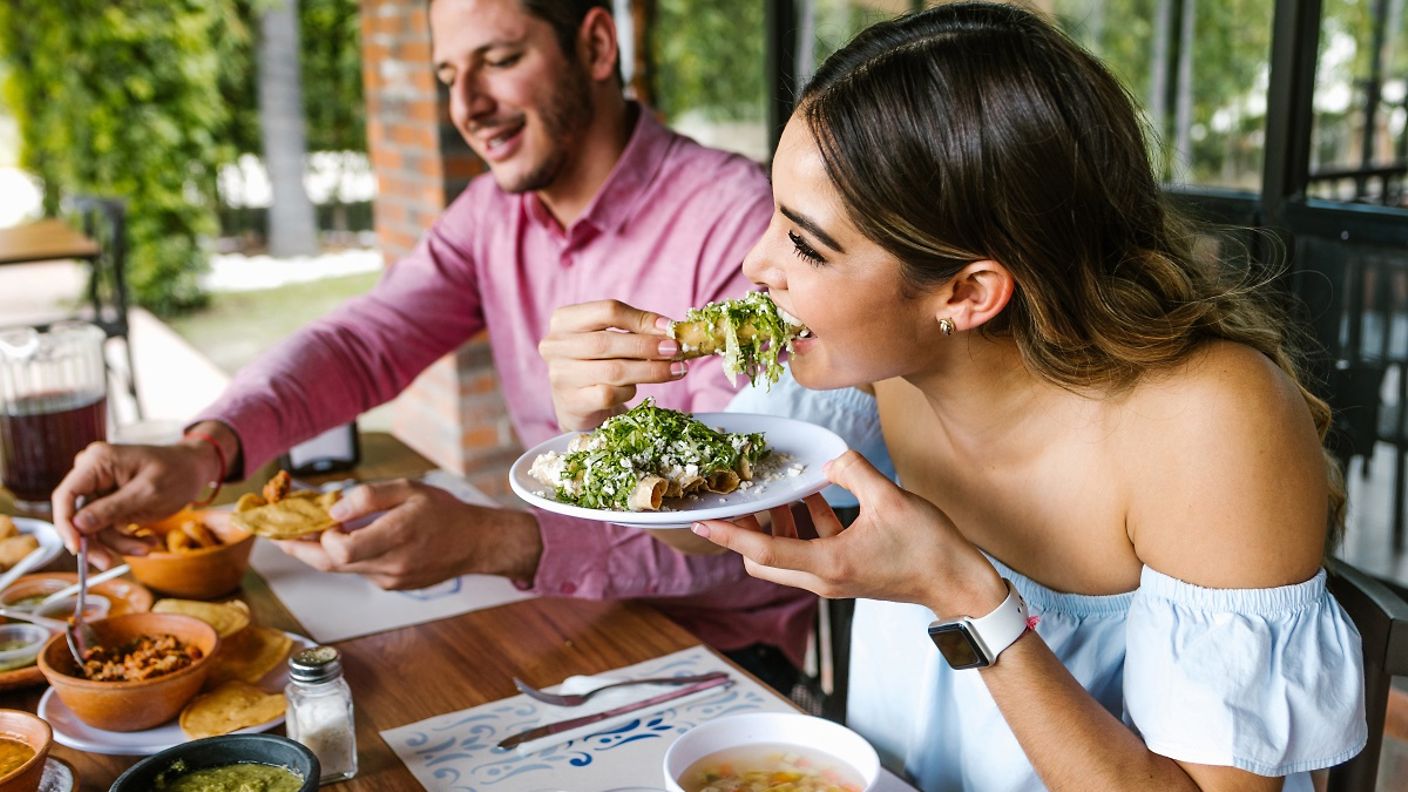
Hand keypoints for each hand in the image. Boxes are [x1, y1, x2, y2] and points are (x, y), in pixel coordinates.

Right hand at [50, 439, 222, 568]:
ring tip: (148, 547)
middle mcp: (92, 474)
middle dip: (95, 541)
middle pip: (77, 516)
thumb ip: (112, 508)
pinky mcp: (109, 504)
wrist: (194, 470)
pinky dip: (126, 539)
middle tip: (108, 563)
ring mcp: (100, 490)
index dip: (65, 524)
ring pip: (94, 528)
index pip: (65, 496)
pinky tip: (148, 541)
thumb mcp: (148, 492)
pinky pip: (107, 529)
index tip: (76, 549)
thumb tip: (78, 524)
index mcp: (97, 462)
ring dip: (118, 543)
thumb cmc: (177, 472)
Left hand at [272, 479, 543, 589]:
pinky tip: (348, 538)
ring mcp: (390, 580)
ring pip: (343, 568)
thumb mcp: (409, 489)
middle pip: (330, 564)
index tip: (315, 517)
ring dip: (323, 550)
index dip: (319, 535)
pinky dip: (347, 555)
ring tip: (308, 530)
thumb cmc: (444, 512)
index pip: (339, 549)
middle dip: (300, 548)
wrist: (475, 543)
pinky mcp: (392, 585)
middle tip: (278, 534)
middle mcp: (390, 565)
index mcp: (395, 536)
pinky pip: (360, 570)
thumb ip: (369, 497)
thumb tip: (333, 510)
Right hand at [539, 299, 687, 430]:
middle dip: (648, 346)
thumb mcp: (611, 339)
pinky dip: (629, 391)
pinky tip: (636, 390)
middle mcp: (555, 345)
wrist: (577, 404)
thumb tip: (671, 329)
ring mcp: (560, 375)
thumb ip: (635, 330)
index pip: (608, 311)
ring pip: (613, 370)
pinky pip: (609, 394)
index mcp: (564, 320)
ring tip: (676, 370)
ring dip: (650, 370)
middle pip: (608, 341)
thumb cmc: (598, 363)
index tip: (670, 328)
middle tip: (676, 350)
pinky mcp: (571, 402)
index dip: (642, 319)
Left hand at [693, 451, 1005, 615]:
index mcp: (827, 564)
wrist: (957, 583)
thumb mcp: (889, 498)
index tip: (700, 521)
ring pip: (785, 554)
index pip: (762, 551)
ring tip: (780, 489)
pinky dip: (805, 525)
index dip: (729, 533)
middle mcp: (823, 578)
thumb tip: (829, 459)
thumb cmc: (928, 547)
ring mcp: (833, 578)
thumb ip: (853, 471)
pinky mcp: (845, 571)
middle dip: (747, 528)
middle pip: (763, 559)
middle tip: (742, 496)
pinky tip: (813, 495)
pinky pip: (810, 548)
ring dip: (778, 524)